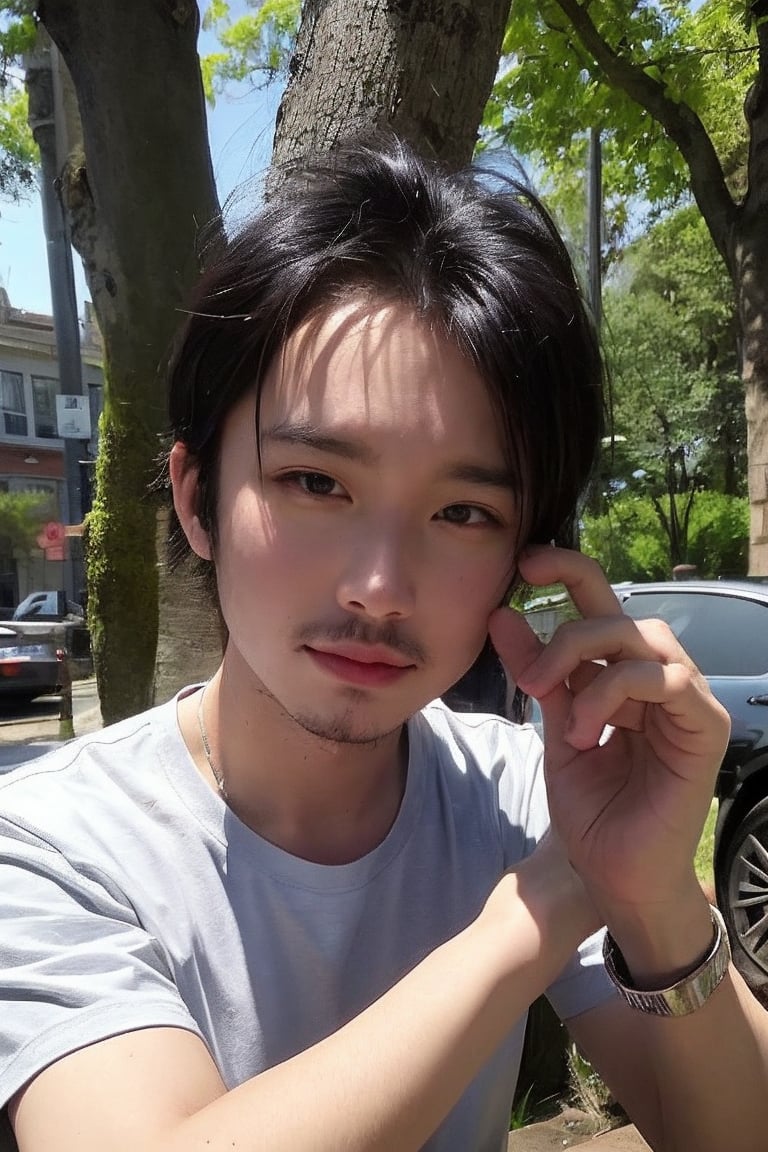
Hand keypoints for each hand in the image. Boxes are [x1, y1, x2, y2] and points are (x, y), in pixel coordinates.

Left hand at [489, 548, 729, 918]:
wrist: (614, 877)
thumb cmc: (592, 810)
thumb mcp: (553, 726)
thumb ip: (537, 672)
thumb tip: (502, 614)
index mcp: (622, 674)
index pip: (600, 605)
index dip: (568, 573)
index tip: (524, 563)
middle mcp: (658, 677)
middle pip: (617, 613)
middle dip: (567, 627)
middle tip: (530, 675)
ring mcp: (687, 700)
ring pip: (639, 637)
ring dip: (587, 665)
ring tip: (560, 715)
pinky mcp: (704, 726)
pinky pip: (664, 677)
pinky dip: (614, 695)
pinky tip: (588, 732)